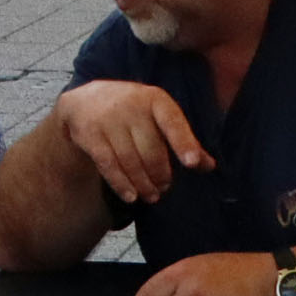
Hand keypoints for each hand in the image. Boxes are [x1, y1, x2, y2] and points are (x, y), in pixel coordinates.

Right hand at [54, 81, 213, 204]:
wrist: (86, 101)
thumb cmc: (134, 113)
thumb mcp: (158, 118)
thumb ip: (183, 140)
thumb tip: (209, 166)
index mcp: (154, 99)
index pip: (172, 122)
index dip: (184, 142)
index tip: (192, 163)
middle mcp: (131, 105)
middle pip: (151, 150)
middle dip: (161, 175)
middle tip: (164, 187)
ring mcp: (108, 119)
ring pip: (130, 160)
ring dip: (143, 184)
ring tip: (151, 195)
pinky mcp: (90, 133)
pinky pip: (108, 165)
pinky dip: (121, 184)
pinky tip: (131, 196)